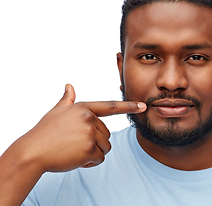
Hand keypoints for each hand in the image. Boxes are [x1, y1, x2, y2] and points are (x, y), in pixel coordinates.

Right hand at [19, 84, 146, 172]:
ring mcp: (89, 134)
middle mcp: (89, 119)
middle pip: (107, 134)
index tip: (144, 106)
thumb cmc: (44, 132)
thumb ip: (67, 100)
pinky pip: (99, 158)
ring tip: (75, 150)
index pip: (111, 106)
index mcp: (83, 108)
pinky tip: (75, 158)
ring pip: (105, 147)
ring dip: (93, 152)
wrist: (32, 152)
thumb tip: (69, 86)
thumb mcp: (56, 112)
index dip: (129, 106)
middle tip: (75, 143)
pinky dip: (90, 162)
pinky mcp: (89, 149)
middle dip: (95, 142)